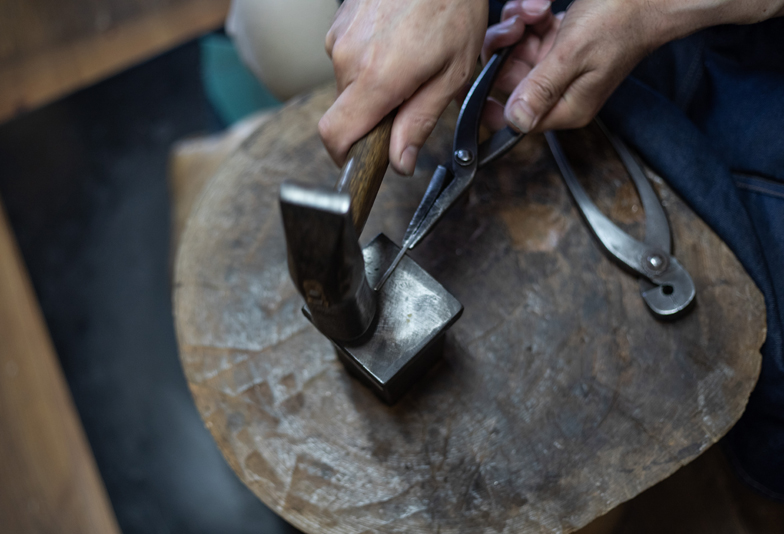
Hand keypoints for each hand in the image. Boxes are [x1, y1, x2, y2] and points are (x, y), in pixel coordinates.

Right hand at [318, 0, 553, 174]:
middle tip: (411, 97)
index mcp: (376, 77)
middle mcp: (348, 57)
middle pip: (345, 112)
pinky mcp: (340, 22)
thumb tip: (400, 161)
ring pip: (347, 85)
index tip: (363, 159)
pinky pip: (347, 57)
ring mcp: (340, 36)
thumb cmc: (453, 7)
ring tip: (409, 62)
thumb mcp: (452, 74)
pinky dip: (369, 61)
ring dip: (373, 87)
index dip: (345, 156)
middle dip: (374, 116)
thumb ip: (420, 122)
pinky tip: (397, 43)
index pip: (335, 135)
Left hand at [484, 0, 783, 133]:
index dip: (495, 95)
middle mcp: (560, 91)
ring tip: (535, 11)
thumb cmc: (621, 20)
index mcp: (566, 107)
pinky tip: (543, 6)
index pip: (516, 117)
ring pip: (516, 52)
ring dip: (518, 26)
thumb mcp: (573, 56)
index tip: (486, 69)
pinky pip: (530, 34)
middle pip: (510, 79)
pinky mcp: (559, 43)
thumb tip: (514, 122)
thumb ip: (540, 89)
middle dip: (507, 48)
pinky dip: (531, 17)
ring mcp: (559, 66)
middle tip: (518, 26)